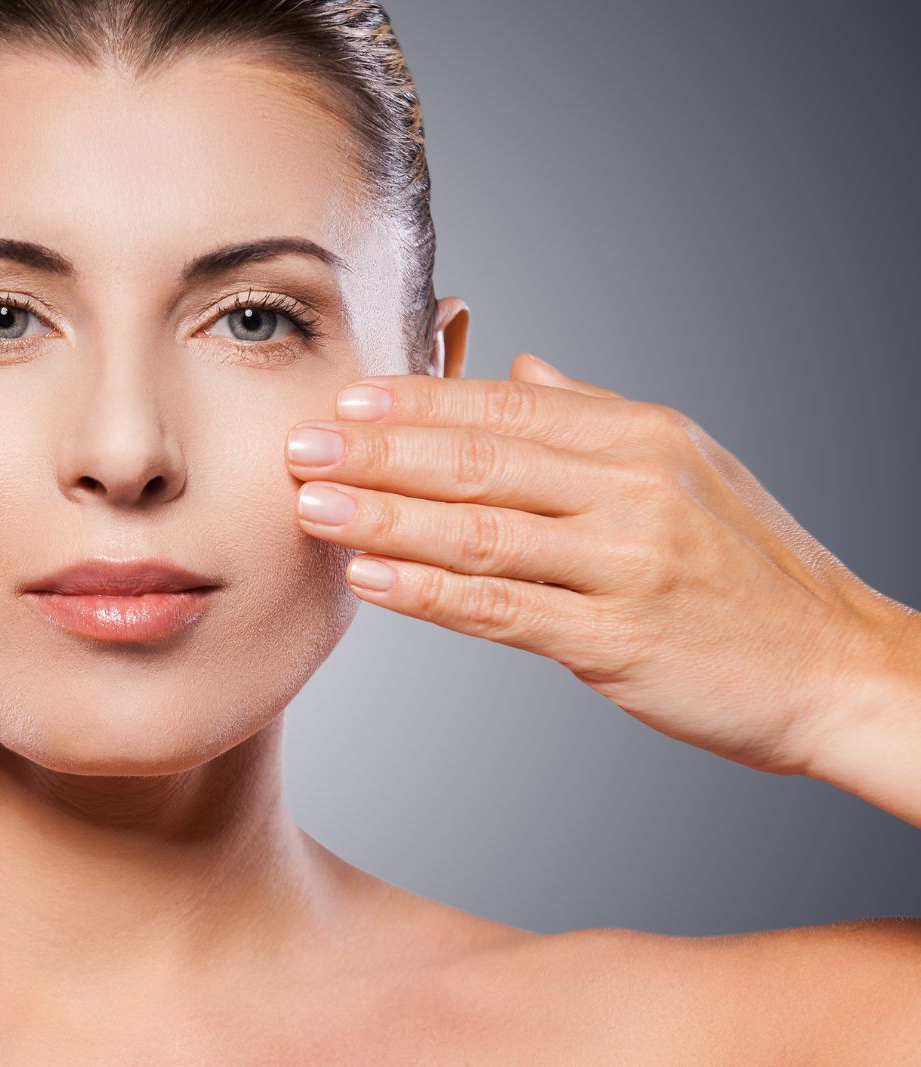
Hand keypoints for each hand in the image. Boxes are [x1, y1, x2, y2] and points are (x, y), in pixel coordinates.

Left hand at [284, 353, 915, 777]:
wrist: (841, 670)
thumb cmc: (757, 574)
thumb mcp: (692, 470)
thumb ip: (597, 416)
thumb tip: (527, 363)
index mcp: (644, 437)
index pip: (507, 405)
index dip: (417, 400)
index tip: (344, 399)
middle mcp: (634, 488)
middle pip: (480, 457)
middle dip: (379, 451)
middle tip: (298, 445)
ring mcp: (627, 563)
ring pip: (480, 530)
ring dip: (385, 517)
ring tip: (313, 505)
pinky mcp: (619, 639)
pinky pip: (504, 609)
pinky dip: (431, 593)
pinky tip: (372, 580)